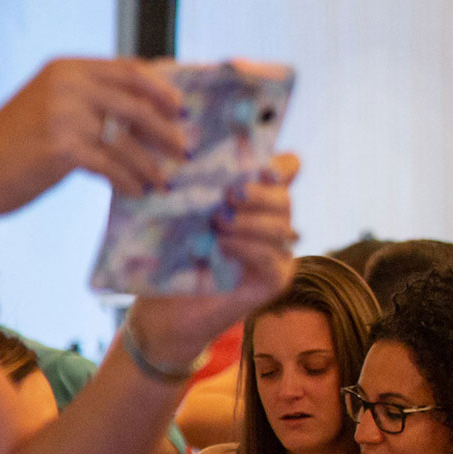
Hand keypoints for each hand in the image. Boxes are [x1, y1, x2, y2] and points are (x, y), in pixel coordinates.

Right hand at [0, 58, 186, 235]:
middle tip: (184, 151)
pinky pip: (113, 165)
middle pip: (136, 105)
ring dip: (151, 165)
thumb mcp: (55, 106)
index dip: (162, 90)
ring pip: (127, 141)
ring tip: (163, 180)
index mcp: (67, 68)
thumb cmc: (18, 142)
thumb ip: (95, 100)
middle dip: (165, 131)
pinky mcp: (63, 148)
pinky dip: (130, 181)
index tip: (181, 110)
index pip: (129, 70)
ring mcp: (64, 115)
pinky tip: (138, 191)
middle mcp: (66, 85)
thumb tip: (157, 111)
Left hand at [124, 153, 300, 365]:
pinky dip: (249, 248)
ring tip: (218, 225)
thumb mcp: (180, 211)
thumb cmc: (169, 255)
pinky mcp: (276, 279)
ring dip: (249, 222)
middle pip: (285, 196)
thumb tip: (188, 144)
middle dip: (258, 194)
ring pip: (280, 226)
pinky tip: (224, 246)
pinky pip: (273, 257)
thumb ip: (196, 183)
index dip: (279, 164)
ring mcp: (278, 252)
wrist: (164, 309)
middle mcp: (273, 221)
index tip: (256, 167)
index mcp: (256, 198)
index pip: (287, 168)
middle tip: (227, 198)